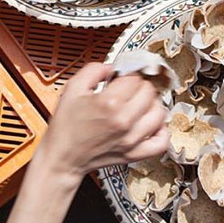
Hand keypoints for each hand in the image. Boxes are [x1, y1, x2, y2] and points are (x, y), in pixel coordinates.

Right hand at [40, 63, 168, 180]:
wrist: (62, 155)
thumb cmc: (66, 125)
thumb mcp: (72, 88)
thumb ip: (92, 70)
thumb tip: (112, 67)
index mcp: (108, 103)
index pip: (134, 78)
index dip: (128, 73)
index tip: (122, 76)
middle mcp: (124, 121)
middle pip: (149, 93)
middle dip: (139, 86)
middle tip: (129, 88)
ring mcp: (132, 139)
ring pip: (160, 113)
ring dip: (152, 104)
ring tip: (140, 103)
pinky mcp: (135, 154)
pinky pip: (161, 141)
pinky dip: (161, 131)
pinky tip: (151, 123)